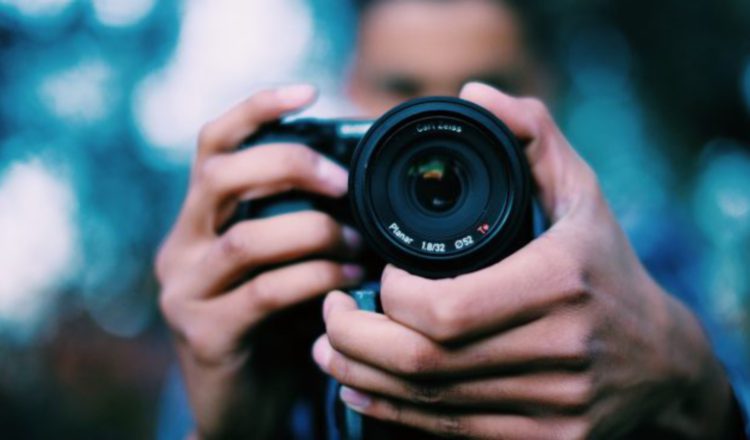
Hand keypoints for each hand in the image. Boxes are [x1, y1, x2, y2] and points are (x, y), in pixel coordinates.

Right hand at [156, 85, 363, 437]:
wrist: (245, 405)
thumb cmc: (274, 324)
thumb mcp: (280, 264)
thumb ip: (296, 223)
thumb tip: (359, 180)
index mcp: (200, 220)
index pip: (213, 145)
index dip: (256, 110)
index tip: (307, 91)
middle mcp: (182, 247)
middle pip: (221, 176)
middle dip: (290, 165)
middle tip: (343, 182)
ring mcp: (187, 292)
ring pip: (248, 239)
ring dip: (315, 233)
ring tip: (358, 242)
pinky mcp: (206, 336)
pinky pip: (266, 293)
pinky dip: (315, 280)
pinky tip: (349, 283)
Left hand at [314, 83, 738, 438]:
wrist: (661, 362)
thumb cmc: (608, 269)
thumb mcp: (582, 194)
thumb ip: (532, 135)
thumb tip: (474, 95)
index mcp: (559, 284)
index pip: (443, 308)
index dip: (388, 296)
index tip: (376, 275)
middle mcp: (556, 350)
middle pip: (424, 361)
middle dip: (354, 339)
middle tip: (329, 311)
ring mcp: (550, 404)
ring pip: (427, 402)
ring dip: (360, 376)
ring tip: (328, 349)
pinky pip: (448, 433)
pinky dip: (392, 412)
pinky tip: (360, 389)